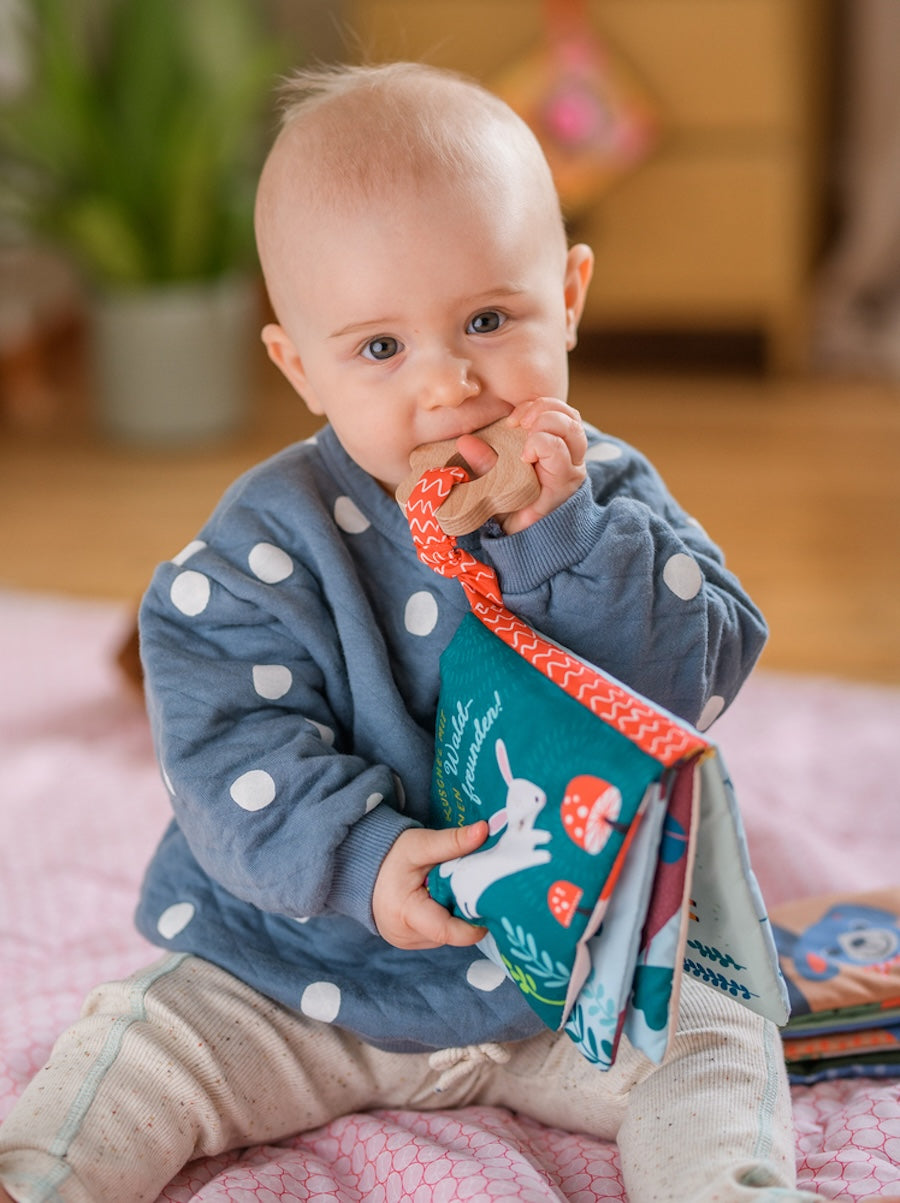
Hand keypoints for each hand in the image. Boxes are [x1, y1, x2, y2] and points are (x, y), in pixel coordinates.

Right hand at [372, 822, 487, 948]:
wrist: (362, 865)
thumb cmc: (389, 855)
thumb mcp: (420, 844)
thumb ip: (452, 841)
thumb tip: (484, 830)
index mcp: (405, 914)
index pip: (448, 931)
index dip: (474, 923)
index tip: (492, 903)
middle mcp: (404, 936)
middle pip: (451, 933)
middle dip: (465, 913)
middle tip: (475, 889)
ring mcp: (406, 942)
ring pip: (446, 935)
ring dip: (455, 916)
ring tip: (455, 891)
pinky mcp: (409, 941)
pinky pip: (437, 934)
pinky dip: (444, 918)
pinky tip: (443, 899)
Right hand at [457, 399, 586, 533]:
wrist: (539, 523)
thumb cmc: (516, 515)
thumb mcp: (499, 503)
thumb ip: (485, 475)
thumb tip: (466, 443)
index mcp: (559, 483)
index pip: (557, 450)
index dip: (536, 444)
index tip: (521, 457)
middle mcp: (572, 464)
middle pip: (571, 428)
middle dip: (542, 419)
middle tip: (518, 427)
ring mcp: (573, 450)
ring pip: (571, 416)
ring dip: (543, 408)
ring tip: (519, 419)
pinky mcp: (566, 440)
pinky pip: (564, 412)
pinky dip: (542, 406)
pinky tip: (521, 417)